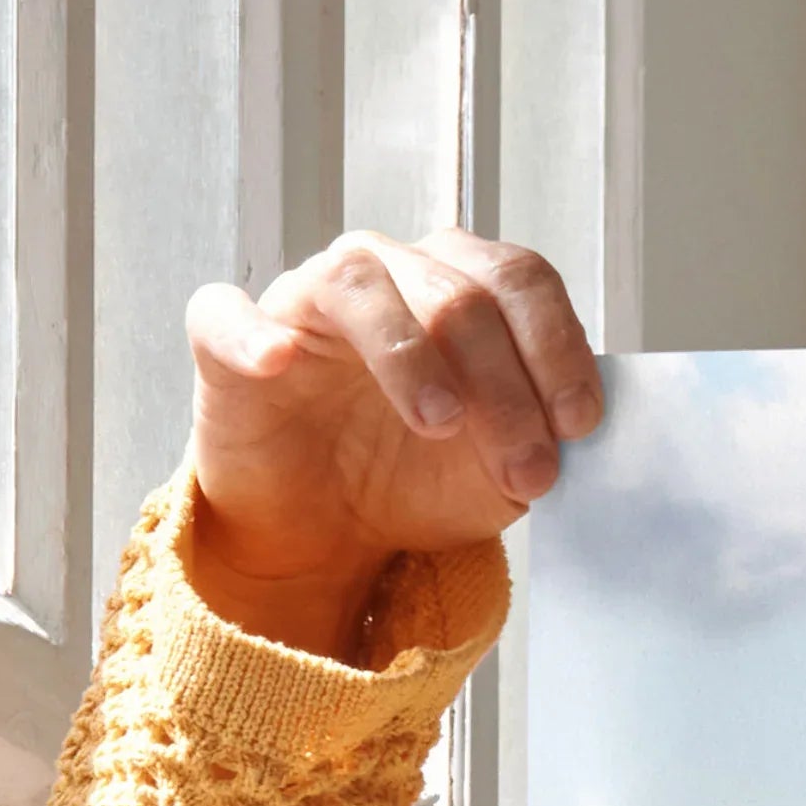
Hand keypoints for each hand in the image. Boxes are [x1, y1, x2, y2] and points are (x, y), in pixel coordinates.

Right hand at [180, 231, 601, 659]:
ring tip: (441, 423)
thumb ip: (541, 439)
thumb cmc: (415, 478)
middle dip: (505, 387)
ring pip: (360, 284)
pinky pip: (227, 314)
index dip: (557, 347)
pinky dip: (252, 333)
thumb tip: (576, 431)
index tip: (579, 424)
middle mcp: (387, 274)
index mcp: (459, 288)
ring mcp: (306, 300)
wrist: (328, 530)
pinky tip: (279, 362)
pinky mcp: (229, 341)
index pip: (519, 281)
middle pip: (457, 293)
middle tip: (527, 469)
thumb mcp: (500, 472)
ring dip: (410, 355)